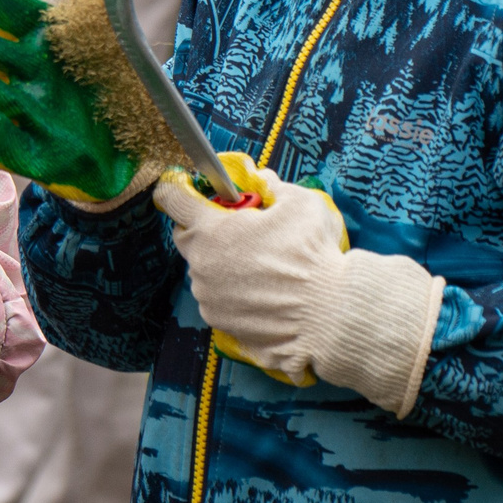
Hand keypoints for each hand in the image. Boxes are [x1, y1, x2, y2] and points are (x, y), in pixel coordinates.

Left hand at [153, 152, 445, 417]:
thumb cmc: (312, 254)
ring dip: (221, 264)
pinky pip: (218, 300)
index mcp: (211, 230)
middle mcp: (201, 264)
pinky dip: (232, 294)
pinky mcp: (220, 323)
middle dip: (203, 230)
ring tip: (258, 266)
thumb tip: (265, 179)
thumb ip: (275, 187)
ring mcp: (208, 297)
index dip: (177, 191)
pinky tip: (261, 293)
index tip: (186, 191)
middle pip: (186, 239)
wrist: (328, 312)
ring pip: (204, 272)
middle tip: (236, 230)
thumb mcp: (300, 204)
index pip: (173, 200)